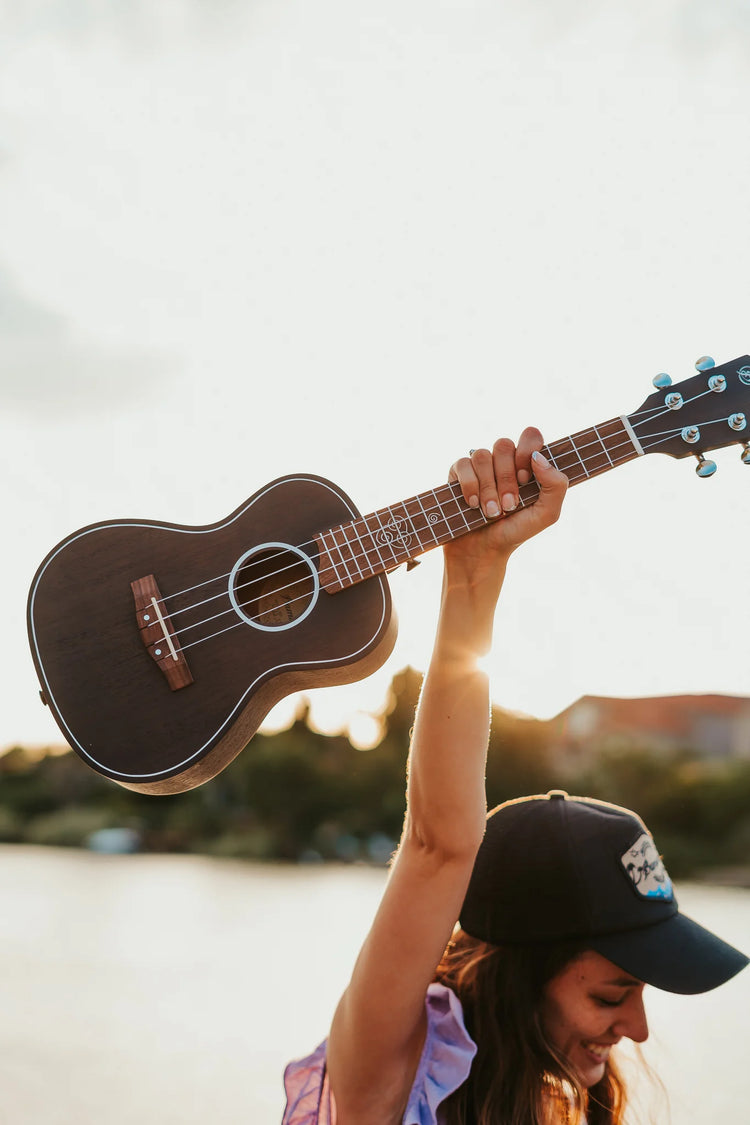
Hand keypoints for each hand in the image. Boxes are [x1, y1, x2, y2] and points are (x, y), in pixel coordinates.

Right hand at [444, 428, 567, 583]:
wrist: (483, 550)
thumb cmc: (516, 531)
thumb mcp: (546, 514)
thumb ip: (556, 486)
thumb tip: (538, 458)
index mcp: (526, 464)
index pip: (530, 435)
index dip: (526, 452)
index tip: (526, 479)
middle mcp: (503, 460)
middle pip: (504, 445)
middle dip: (506, 479)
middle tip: (509, 505)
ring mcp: (480, 465)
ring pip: (482, 456)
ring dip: (488, 488)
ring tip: (491, 512)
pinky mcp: (458, 472)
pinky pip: (463, 464)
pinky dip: (470, 486)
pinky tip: (472, 505)